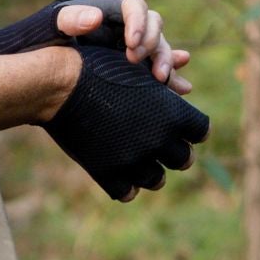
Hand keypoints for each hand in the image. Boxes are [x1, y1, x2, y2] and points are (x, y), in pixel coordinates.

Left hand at [0, 0, 192, 94]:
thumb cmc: (33, 39)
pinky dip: (169, 78)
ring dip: (166, 63)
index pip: (136, 6)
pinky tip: (182, 90)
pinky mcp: (127, 69)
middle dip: (155, 46)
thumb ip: (67, 19)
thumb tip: (95, 18)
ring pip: (158, 49)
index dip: (140, 22)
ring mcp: (127, 47)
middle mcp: (121, 26)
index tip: (132, 44)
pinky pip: (153, 70)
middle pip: (153, 27)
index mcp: (106, 9)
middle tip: (143, 67)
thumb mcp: (46, 27)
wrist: (25, 63)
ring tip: (164, 82)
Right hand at [40, 45, 210, 201]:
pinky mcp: (109, 174)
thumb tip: (188, 88)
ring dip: (151, 172)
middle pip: (184, 159)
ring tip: (140, 163)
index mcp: (175, 113)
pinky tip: (120, 175)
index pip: (201, 131)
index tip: (182, 129)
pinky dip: (126, 186)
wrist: (58, 85)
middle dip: (174, 153)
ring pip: (157, 180)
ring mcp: (135, 159)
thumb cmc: (98, 67)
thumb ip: (165, 83)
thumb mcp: (137, 70)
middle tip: (161, 147)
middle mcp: (161, 139)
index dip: (191, 130)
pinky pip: (128, 192)